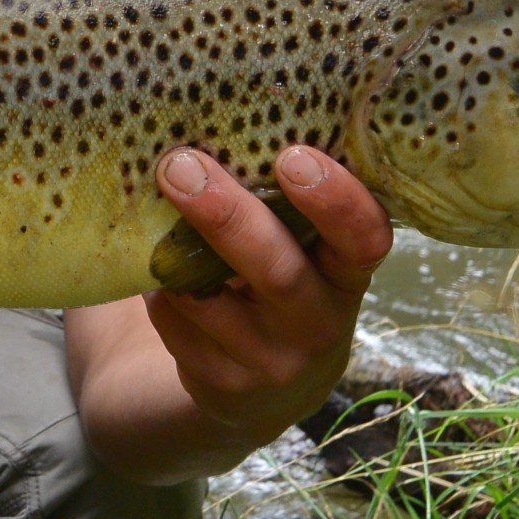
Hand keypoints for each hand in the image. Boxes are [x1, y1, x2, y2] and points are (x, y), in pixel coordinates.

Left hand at [141, 144, 390, 445]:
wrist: (268, 393)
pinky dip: (157, 285)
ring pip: (207, 298)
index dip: (337, 200)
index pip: (365, 239)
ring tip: (153, 200)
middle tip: (180, 165)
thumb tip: (220, 125)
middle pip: (276, 272)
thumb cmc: (285, 285)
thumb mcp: (306, 253)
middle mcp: (319, 325)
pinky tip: (156, 264)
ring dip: (171, 249)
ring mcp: (270, 362)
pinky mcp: (222, 386)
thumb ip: (285, 208)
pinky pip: (175, 321)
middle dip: (226, 214)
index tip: (294, 155)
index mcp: (348, 275)